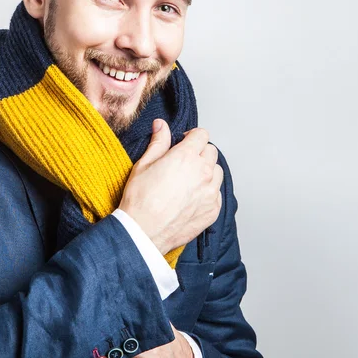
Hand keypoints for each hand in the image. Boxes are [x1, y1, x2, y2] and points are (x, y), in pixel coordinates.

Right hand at [119, 122, 222, 255]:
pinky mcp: (213, 209)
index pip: (202, 135)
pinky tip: (191, 196)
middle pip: (211, 151)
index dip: (191, 136)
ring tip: (189, 179)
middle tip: (184, 161)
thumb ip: (158, 142)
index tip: (183, 142)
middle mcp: (203, 172)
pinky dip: (208, 191)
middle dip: (199, 152)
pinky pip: (217, 193)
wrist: (144, 231)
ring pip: (217, 171)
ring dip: (206, 170)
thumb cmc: (140, 199)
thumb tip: (161, 126)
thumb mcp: (144, 164)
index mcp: (186, 156)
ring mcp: (210, 192)